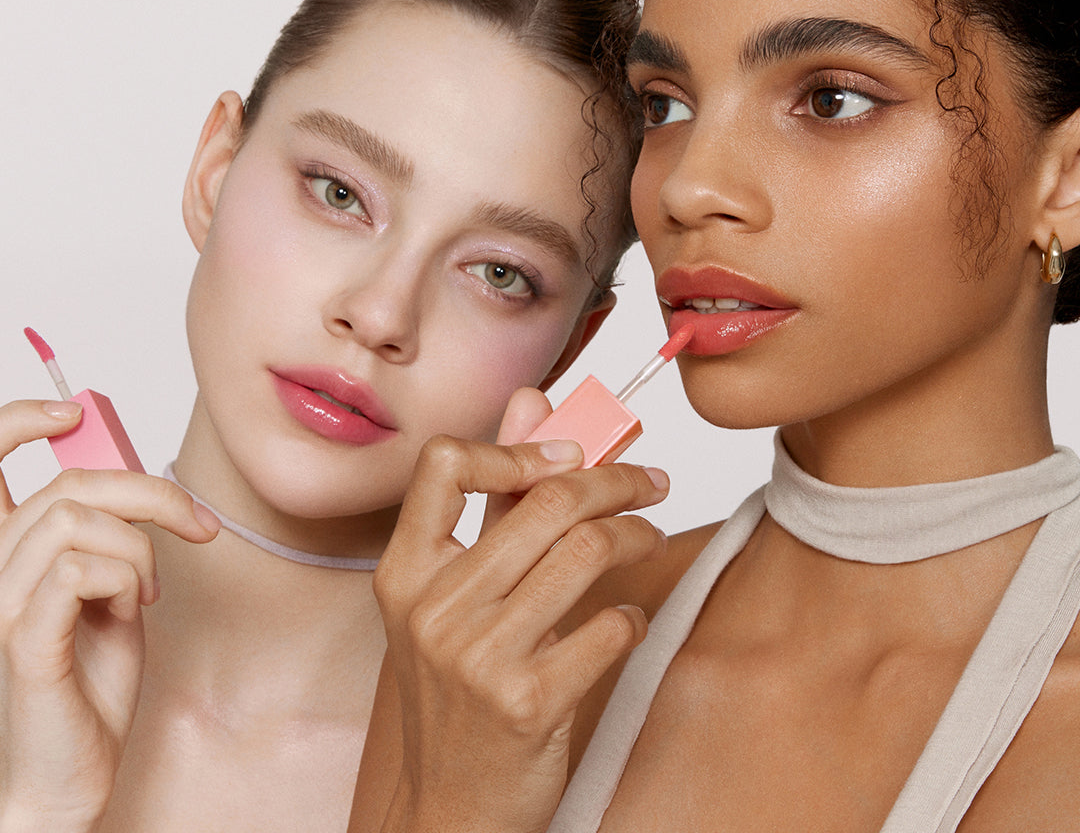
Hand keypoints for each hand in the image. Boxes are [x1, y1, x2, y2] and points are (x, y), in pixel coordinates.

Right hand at [0, 400, 219, 832]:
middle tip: (197, 525)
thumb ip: (107, 538)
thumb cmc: (88, 682)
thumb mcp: (109, 591)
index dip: (14, 422)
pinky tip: (132, 609)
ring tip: (148, 590)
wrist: (72, 773)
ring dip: (140, 547)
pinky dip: (126, 578)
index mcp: (7, 554)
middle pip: (68, 484)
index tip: (66, 412)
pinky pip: (76, 569)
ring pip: (76, 519)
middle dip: (150, 493)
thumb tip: (133, 482)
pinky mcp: (19, 638)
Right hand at [367, 388, 668, 832]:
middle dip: (616, 480)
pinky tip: (626, 620)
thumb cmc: (455, 694)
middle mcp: (433, 607)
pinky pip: (607, 627)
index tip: (567, 453)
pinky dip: (632, 615)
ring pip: (586, 550)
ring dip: (637, 534)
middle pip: (546, 501)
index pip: (444, 464)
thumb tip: (533, 402)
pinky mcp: (526, 702)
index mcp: (406, 572)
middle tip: (648, 483)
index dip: (515, 446)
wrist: (449, 809)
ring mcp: (477, 656)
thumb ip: (495, 497)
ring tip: (648, 536)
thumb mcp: (454, 599)